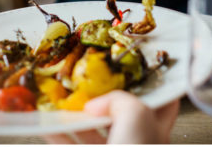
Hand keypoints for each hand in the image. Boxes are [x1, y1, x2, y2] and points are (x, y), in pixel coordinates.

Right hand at [45, 90, 178, 143]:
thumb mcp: (136, 115)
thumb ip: (120, 100)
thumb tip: (98, 103)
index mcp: (157, 129)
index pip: (163, 103)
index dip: (153, 86)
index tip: (137, 71)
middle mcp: (137, 142)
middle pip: (122, 114)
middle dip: (104, 99)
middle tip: (90, 84)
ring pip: (94, 132)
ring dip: (77, 117)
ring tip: (63, 102)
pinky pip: (73, 145)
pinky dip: (59, 135)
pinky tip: (48, 126)